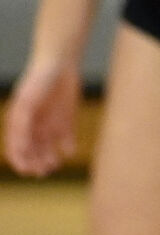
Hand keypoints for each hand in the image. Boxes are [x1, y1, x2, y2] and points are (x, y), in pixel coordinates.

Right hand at [3, 59, 80, 176]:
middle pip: (33, 152)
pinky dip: (67, 148)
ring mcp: (50, 124)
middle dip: (36, 163)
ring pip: (49, 149)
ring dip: (50, 159)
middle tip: (43, 170)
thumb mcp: (27, 103)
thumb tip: (20, 148)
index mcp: (19, 122)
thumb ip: (23, 125)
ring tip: (54, 163)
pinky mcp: (66, 121)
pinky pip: (67, 140)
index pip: (16, 148)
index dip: (20, 161)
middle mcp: (33, 125)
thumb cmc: (39, 81)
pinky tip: (68, 150)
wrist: (61, 64)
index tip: (26, 170)